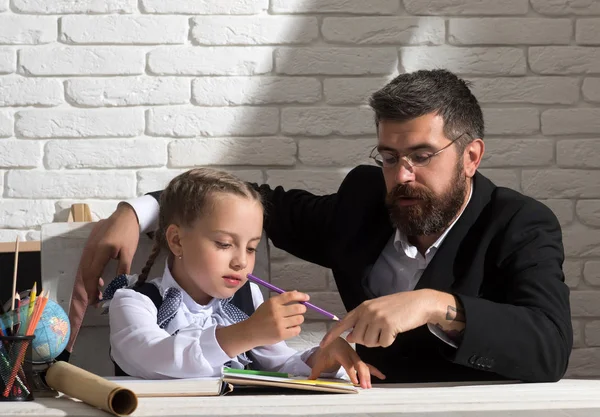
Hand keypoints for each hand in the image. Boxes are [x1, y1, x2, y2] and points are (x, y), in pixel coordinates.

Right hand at [79, 203, 139, 303]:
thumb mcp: (129, 253)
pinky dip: (90, 274)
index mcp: (100, 251)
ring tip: (97, 294)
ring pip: (84, 269)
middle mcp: (90, 250)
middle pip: (85, 274)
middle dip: (88, 289)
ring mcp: (88, 247)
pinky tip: (99, 280)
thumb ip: (123, 270)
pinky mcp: (90, 245)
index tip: (96, 301)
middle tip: (96, 302)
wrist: (126, 215)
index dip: (92, 290)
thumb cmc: (128, 233)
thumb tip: (120, 286)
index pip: (92, 275)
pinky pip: (86, 263)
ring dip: (89, 282)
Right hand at [216, 291, 309, 357]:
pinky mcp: (281, 335)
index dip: (301, 296)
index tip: (306, 298)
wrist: (250, 332)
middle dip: (302, 308)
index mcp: (273, 302)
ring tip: (293, 320)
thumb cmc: (261, 316)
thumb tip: (297, 294)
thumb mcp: (268, 304)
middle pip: (298, 308)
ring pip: (299, 319)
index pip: (291, 296)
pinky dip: (296, 328)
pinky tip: (291, 328)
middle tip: (301, 310)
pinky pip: (297, 330)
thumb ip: (282, 299)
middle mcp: (276, 312)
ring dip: (299, 319)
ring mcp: (279, 324)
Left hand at [307, 337, 384, 388]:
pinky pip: (367, 365)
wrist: (333, 340)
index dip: (351, 372)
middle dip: (362, 375)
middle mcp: (350, 353)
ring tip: (369, 386)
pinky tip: (382, 376)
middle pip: (358, 364)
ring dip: (368, 376)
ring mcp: (355, 356)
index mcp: (340, 351)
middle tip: (364, 386)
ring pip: (364, 365)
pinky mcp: (358, 359)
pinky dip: (375, 371)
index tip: (355, 381)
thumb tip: (309, 380)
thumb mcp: (320, 359)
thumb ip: (315, 370)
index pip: (347, 363)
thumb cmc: (327, 350)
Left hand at [320, 289, 437, 348]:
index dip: (332, 334)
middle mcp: (367, 312)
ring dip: (379, 341)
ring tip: (388, 328)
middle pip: (356, 338)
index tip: (323, 344)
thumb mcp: (377, 309)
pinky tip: (396, 330)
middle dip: (366, 340)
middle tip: (379, 332)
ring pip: (369, 343)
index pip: (343, 322)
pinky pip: (383, 344)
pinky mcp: (388, 326)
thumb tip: (350, 337)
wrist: (419, 302)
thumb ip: (362, 321)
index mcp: (363, 307)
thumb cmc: (399, 307)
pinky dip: (389, 341)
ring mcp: (377, 318)